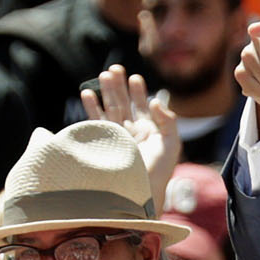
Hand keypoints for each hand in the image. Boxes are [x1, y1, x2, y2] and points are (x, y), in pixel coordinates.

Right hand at [82, 65, 179, 209]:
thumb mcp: (172, 143)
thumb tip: (156, 100)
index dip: (138, 91)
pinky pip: (96, 122)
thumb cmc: (160, 170)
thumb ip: (168, 120)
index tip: (135, 77)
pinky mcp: (104, 142)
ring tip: (103, 75)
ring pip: (109, 109)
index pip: (142, 106)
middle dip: (119, 86)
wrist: (142, 190)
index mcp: (149, 131)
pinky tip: (87, 93)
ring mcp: (117, 137)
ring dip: (106, 92)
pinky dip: (91, 107)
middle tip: (114, 68)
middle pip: (123, 104)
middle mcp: (132, 132)